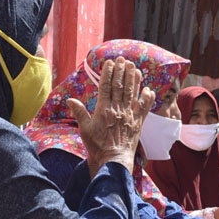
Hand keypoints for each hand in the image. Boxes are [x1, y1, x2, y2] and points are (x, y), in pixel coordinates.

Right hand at [68, 57, 154, 175]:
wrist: (113, 160)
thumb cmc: (97, 145)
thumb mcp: (84, 129)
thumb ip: (79, 112)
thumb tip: (70, 100)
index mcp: (104, 109)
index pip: (106, 86)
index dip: (108, 73)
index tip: (110, 62)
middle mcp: (118, 109)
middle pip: (120, 86)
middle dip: (121, 71)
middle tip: (123, 59)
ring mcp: (129, 115)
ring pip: (132, 93)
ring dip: (133, 79)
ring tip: (134, 67)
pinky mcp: (138, 123)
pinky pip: (144, 108)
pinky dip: (146, 98)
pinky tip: (148, 89)